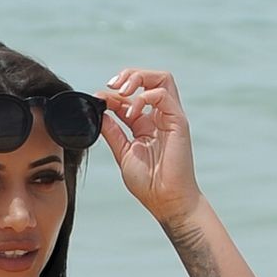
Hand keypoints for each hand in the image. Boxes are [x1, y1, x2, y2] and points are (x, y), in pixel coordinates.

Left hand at [99, 68, 200, 223]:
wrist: (166, 201)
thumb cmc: (148, 183)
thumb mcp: (123, 153)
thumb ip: (113, 132)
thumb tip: (99, 113)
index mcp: (146, 124)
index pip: (131, 97)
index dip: (114, 94)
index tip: (98, 100)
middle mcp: (159, 117)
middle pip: (150, 78)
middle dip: (129, 75)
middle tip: (111, 86)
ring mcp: (170, 117)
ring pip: (161, 78)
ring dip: (139, 77)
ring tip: (121, 92)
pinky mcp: (178, 120)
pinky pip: (163, 94)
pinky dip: (143, 98)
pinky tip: (131, 114)